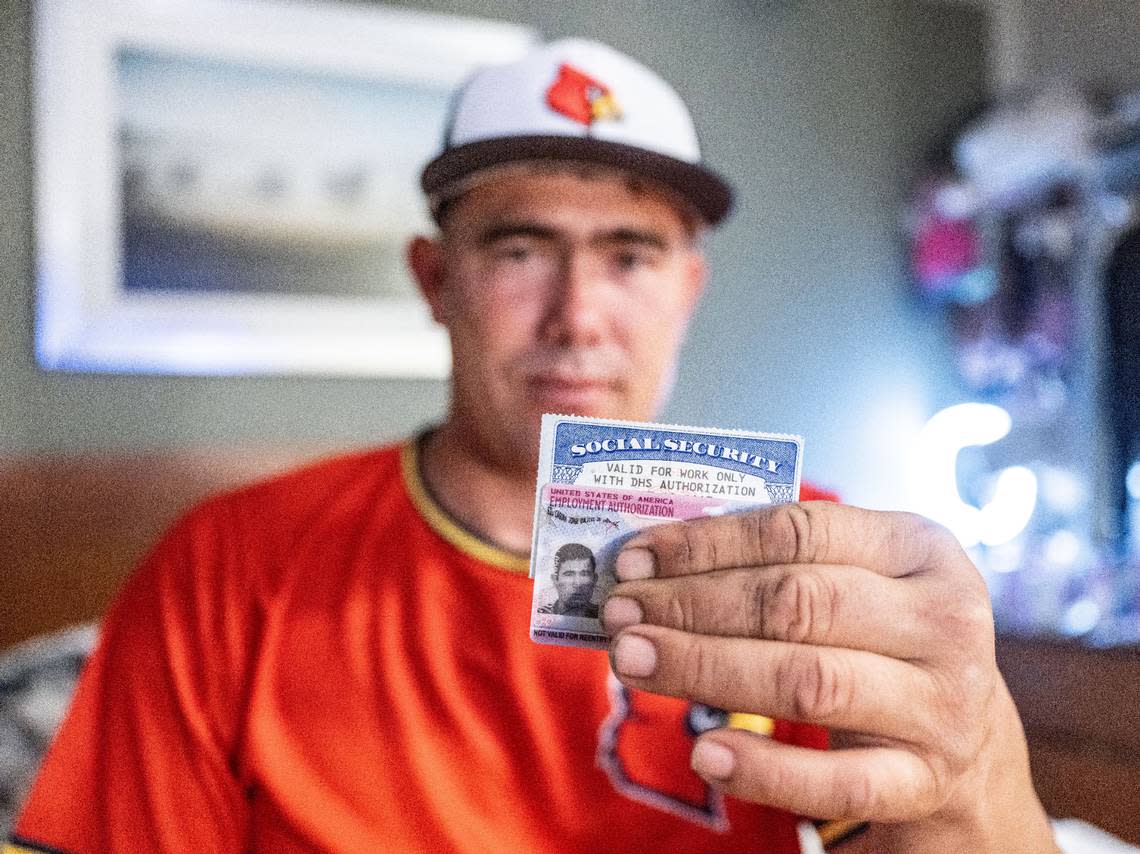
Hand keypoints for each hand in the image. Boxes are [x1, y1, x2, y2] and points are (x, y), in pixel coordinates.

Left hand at [602, 502, 1057, 851]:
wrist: (968, 742)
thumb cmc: (880, 640)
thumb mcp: (855, 583)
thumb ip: (774, 565)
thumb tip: (652, 562)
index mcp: (921, 548)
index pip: (799, 531)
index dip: (708, 543)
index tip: (635, 558)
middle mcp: (945, 621)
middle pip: (797, 603)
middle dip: (692, 605)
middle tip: (617, 613)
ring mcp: (942, 705)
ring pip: (807, 681)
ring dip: (705, 668)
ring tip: (632, 660)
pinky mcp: (926, 781)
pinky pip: (836, 780)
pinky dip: (765, 769)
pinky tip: (704, 754)